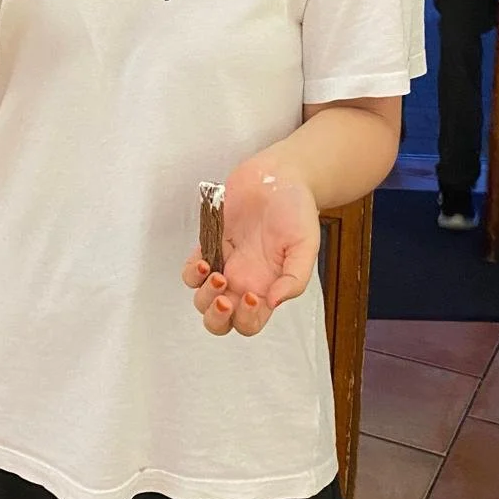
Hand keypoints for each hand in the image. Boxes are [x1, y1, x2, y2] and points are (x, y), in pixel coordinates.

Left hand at [181, 164, 320, 336]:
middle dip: (217, 318)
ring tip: (215, 273)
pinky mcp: (210, 244)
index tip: (254, 297)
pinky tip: (204, 259)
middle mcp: (244, 280)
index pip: (251, 323)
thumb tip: (274, 302)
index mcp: (267, 286)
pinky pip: (191, 270)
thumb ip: (295, 278)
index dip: (248, 320)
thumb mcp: (306, 244)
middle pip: (221, 320)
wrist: (279, 175)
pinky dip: (192, 271)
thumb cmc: (296, 207)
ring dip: (204, 296)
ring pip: (202, 299)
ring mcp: (225, 263)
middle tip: (225, 298)